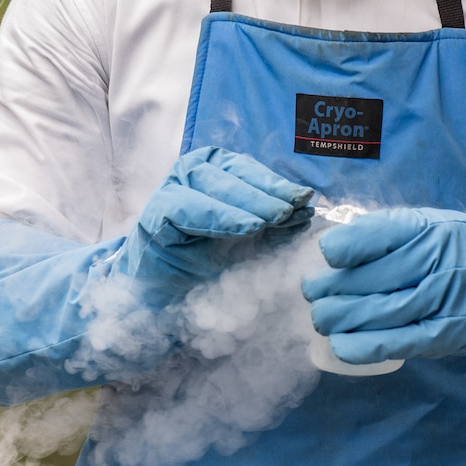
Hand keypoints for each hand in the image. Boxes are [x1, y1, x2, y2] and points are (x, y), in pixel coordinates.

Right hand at [118, 146, 313, 304]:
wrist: (164, 296)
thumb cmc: (207, 263)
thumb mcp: (251, 242)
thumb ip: (276, 225)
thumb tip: (308, 210)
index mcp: (218, 170)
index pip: (253, 172)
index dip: (280, 185)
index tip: (306, 199)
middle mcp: (195, 171)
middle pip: (236, 174)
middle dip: (268, 193)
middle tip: (294, 208)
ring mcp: (173, 186)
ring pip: (214, 185)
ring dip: (248, 202)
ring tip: (276, 217)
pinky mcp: (157, 210)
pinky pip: (189, 208)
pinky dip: (220, 217)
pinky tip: (246, 227)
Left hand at [301, 207, 465, 362]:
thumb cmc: (465, 249)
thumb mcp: (433, 225)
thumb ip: (390, 233)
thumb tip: (336, 248)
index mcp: (425, 229)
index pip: (372, 234)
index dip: (340, 248)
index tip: (326, 254)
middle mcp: (431, 263)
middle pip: (364, 279)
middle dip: (327, 288)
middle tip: (313, 291)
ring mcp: (437, 301)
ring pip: (373, 312)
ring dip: (336, 317)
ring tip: (321, 317)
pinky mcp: (442, 335)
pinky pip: (395, 343)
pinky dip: (362, 346)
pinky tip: (340, 344)